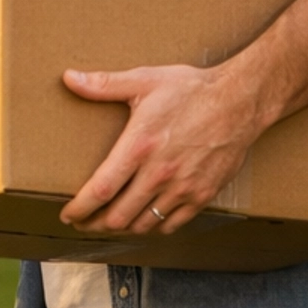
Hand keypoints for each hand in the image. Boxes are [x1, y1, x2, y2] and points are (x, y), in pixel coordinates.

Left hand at [58, 61, 263, 235]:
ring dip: (123, 228)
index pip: (101, 190)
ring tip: (110, 223)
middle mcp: (159, 173)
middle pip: (118, 216)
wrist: (240, 100)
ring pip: (143, 224)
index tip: (67, 215)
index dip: (80, 208)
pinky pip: (172, 224)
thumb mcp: (144, 80)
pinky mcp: (202, 195)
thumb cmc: (191, 90)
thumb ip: (104, 84)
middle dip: (95, 223)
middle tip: (84, 221)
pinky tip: (144, 221)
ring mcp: (182, 188)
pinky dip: (154, 227)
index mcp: (139, 147)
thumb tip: (69, 78)